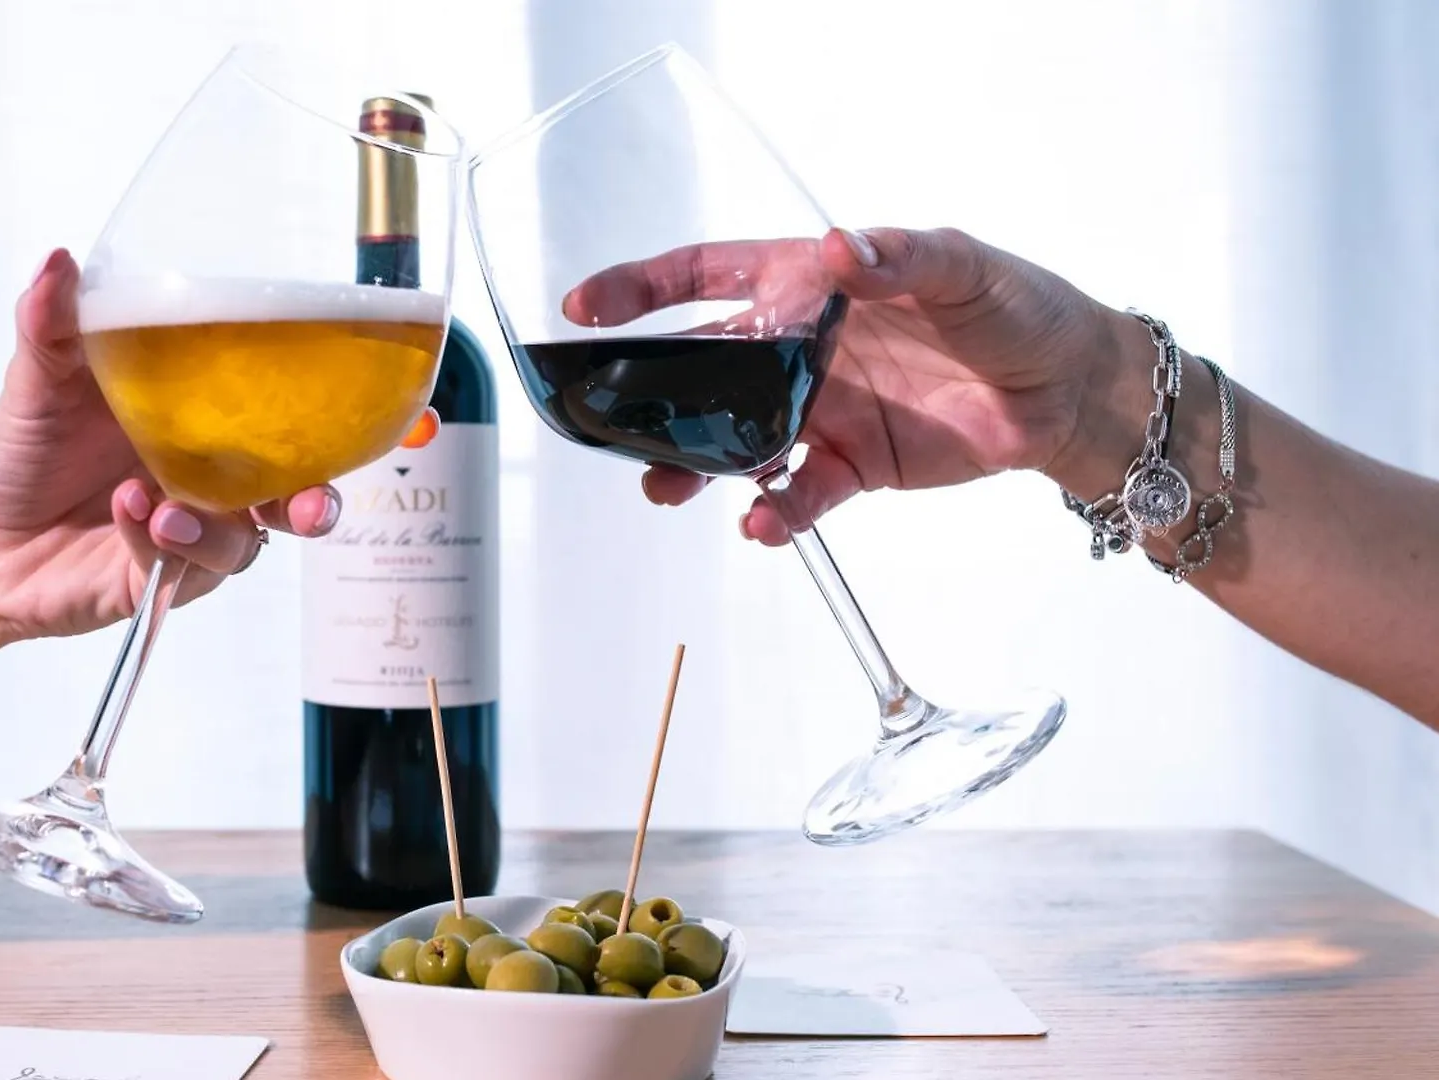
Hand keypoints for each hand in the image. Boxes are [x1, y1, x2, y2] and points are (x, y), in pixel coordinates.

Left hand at [0, 249, 347, 647]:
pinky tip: (130, 516)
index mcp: (195, 424)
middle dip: (311, 503)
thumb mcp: (36, 382)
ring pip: (243, 543)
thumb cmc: (16, 457)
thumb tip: (57, 260)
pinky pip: (185, 568)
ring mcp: (186, 534)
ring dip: (218, 529)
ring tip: (166, 512)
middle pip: (289, 495)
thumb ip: (52, 325)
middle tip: (302, 504)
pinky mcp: (160, 581)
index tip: (334, 409)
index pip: (276, 422)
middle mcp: (203, 482)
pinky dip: (162, 544)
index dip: (317, 423)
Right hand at [562, 227, 1138, 542]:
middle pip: (704, 367)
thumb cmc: (1020, 308)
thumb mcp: (964, 268)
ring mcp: (822, 409)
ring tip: (666, 489)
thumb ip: (900, 258)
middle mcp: (804, 348)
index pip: (710, 277)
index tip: (586, 305)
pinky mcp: (852, 465)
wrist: (1072, 393)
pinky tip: (762, 524)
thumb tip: (840, 249)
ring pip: (734, 438)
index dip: (643, 289)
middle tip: (609, 419)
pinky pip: (796, 493)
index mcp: (814, 284)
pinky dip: (774, 513)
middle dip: (650, 393)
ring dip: (695, 464)